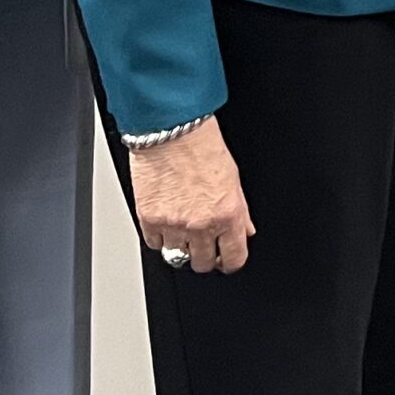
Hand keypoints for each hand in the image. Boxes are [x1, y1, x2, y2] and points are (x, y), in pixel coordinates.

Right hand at [130, 118, 253, 273]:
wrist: (171, 130)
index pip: (233, 258)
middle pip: (203, 264)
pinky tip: (165, 220)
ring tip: (182, 225)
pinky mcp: (149, 220)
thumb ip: (240, 210)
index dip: (230, 261)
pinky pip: (155, 244)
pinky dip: (159, 237)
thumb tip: (245, 231)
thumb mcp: (233, 179)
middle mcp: (201, 225)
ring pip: (177, 256)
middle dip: (205, 256)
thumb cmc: (203, 146)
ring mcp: (174, 225)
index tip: (226, 259)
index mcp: (227, 215)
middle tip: (203, 243)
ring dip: (181, 245)